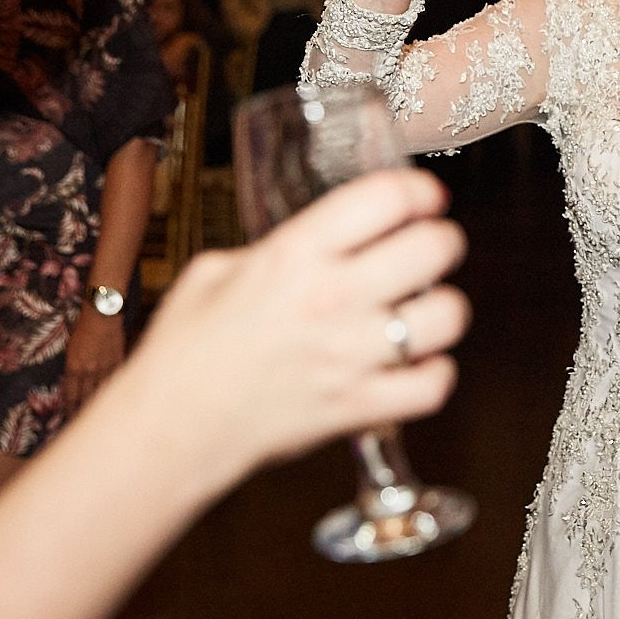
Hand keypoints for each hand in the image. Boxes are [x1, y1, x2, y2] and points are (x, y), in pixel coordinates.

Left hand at [61, 302, 126, 413]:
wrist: (103, 313)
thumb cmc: (83, 326)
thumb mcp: (71, 348)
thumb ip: (73, 366)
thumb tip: (75, 381)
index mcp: (73, 367)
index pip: (70, 395)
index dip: (69, 409)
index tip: (68, 421)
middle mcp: (89, 371)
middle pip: (85, 398)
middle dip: (83, 413)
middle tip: (82, 426)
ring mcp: (106, 368)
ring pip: (101, 392)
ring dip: (99, 406)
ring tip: (98, 420)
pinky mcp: (119, 362)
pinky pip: (116, 381)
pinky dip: (114, 391)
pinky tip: (114, 401)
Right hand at [104, 168, 470, 485]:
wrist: (171, 428)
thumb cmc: (185, 351)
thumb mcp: (216, 271)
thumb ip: (275, 251)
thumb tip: (312, 244)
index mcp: (294, 254)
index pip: (386, 197)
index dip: (419, 190)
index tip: (424, 197)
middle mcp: (331, 298)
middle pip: (434, 248)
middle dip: (442, 241)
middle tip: (432, 246)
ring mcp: (351, 355)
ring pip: (448, 315)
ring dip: (444, 308)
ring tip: (426, 308)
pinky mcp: (360, 406)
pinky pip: (434, 384)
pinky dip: (434, 372)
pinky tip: (416, 364)